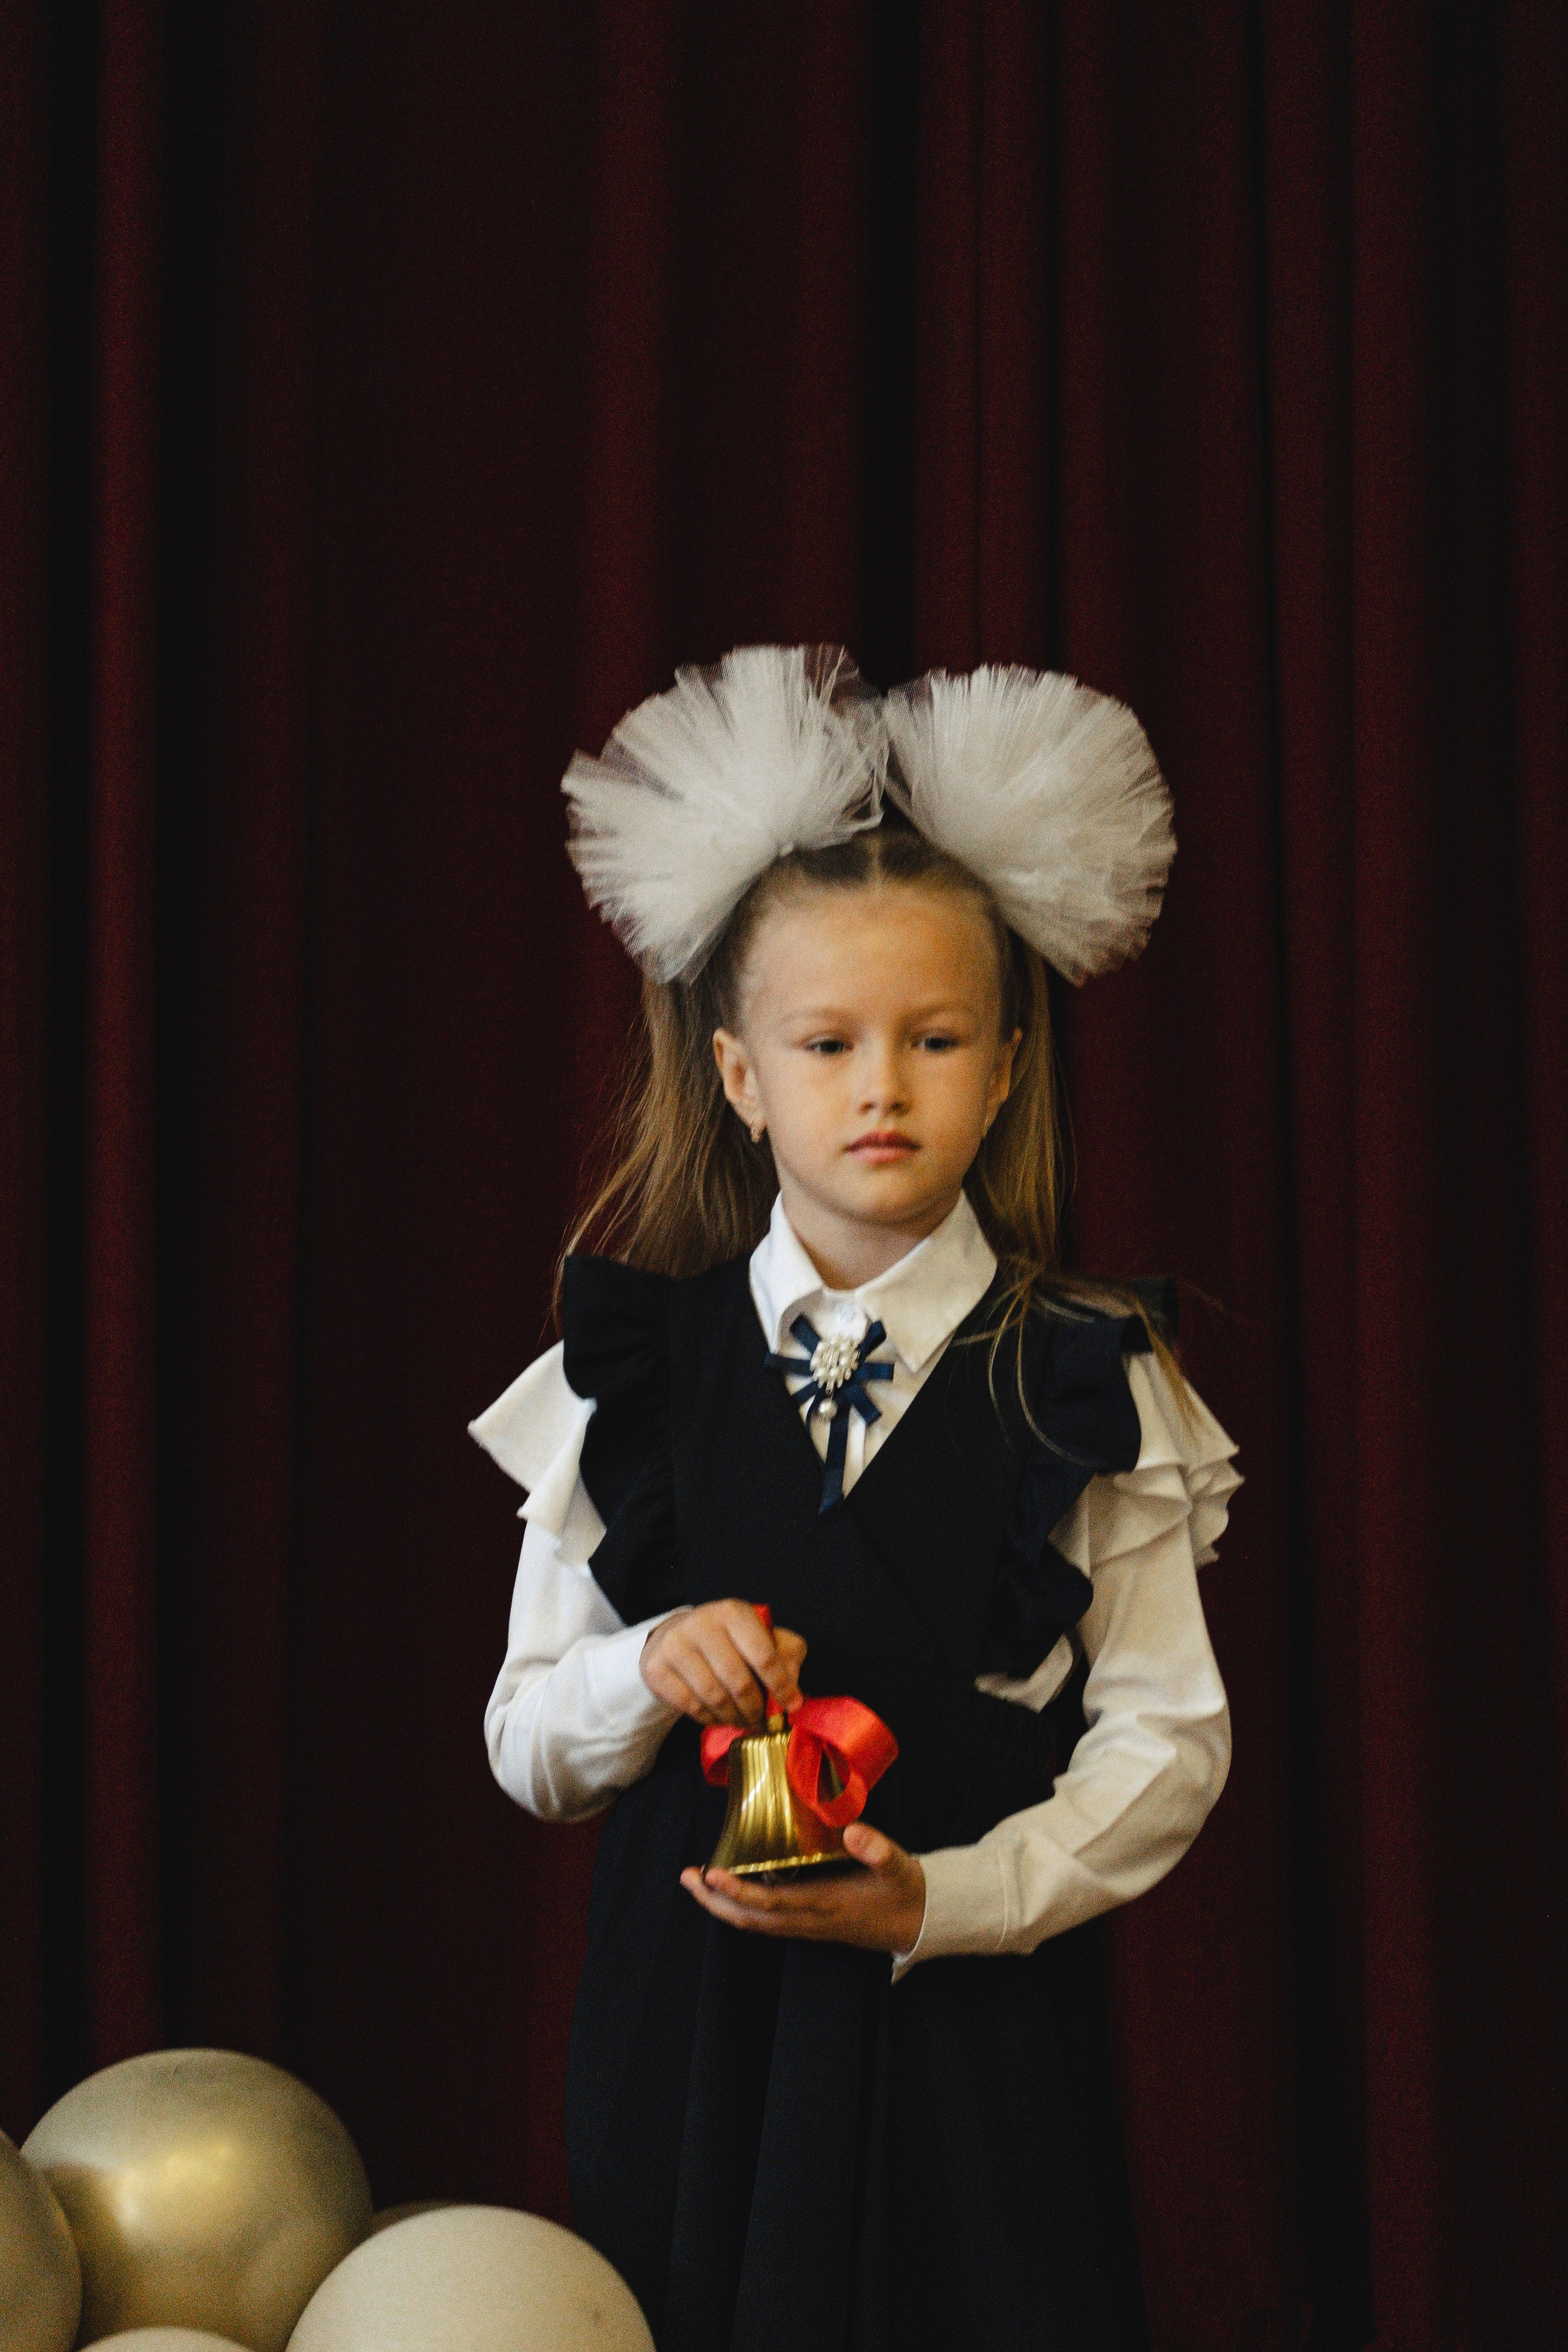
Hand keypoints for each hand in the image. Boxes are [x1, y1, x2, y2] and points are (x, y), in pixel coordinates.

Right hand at [640, 1600, 806, 1728]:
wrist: (674, 1636)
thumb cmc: (728, 1639)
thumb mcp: (761, 1636)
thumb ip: (785, 1654)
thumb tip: (793, 1687)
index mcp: (734, 1612)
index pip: (764, 1655)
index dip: (781, 1685)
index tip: (792, 1706)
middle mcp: (703, 1623)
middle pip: (739, 1681)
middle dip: (755, 1708)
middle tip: (762, 1720)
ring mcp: (676, 1645)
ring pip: (715, 1697)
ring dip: (734, 1717)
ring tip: (743, 1721)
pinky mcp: (657, 1668)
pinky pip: (692, 1707)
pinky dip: (711, 1719)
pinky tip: (719, 1718)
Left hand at [680, 1822, 926, 1954]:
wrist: (920, 1922)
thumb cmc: (905, 1891)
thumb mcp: (899, 1866)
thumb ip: (878, 1849)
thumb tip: (854, 1829)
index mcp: (824, 1905)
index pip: (771, 1904)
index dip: (738, 1892)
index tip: (711, 1874)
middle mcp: (809, 1920)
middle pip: (750, 1920)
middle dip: (715, 1903)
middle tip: (686, 1877)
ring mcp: (808, 1925)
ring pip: (755, 1922)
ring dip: (724, 1905)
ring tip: (699, 1880)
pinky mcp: (811, 1922)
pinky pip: (768, 1919)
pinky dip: (744, 1905)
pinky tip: (734, 1885)